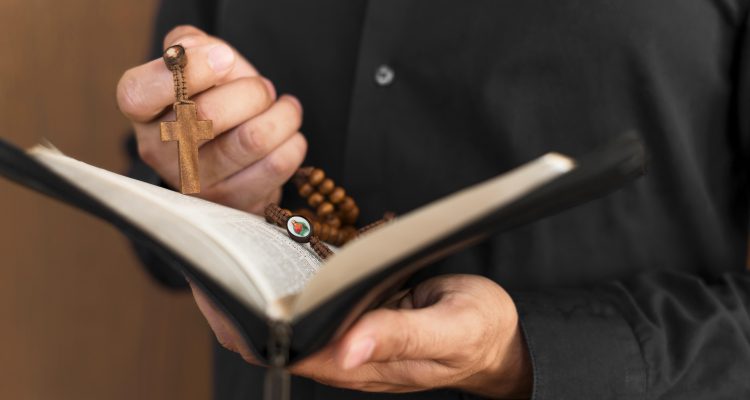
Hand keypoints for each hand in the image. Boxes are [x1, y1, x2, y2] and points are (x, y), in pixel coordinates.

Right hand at [117, 25, 305, 213]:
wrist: (236, 153)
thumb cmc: (214, 98)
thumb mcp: (197, 65)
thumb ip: (191, 45)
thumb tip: (210, 54)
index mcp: (143, 113)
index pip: (140, 94)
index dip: (188, 71)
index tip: (224, 58)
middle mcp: (160, 152)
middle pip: (208, 114)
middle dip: (252, 91)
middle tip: (262, 89)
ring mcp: (196, 184)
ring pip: (252, 140)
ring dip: (281, 116)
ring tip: (284, 110)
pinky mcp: (232, 204)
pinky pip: (276, 165)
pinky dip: (292, 143)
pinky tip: (287, 137)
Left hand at [190, 275, 532, 398]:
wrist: (498, 340)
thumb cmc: (479, 334)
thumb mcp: (452, 330)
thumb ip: (403, 337)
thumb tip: (348, 345)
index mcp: (359, 363)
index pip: (284, 349)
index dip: (244, 321)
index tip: (217, 281)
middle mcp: (343, 355)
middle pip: (273, 337)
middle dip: (235, 300)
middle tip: (213, 249)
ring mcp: (346, 338)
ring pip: (287, 321)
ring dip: (256, 288)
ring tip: (232, 244)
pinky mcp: (356, 318)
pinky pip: (310, 304)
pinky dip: (287, 279)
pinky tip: (274, 250)